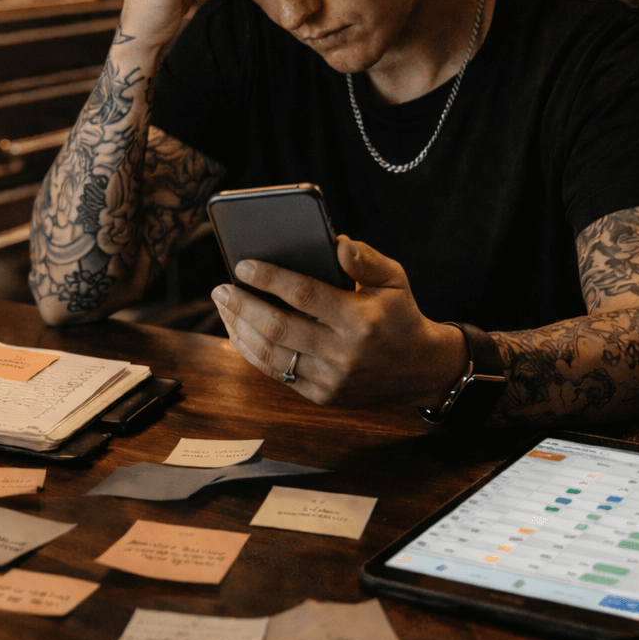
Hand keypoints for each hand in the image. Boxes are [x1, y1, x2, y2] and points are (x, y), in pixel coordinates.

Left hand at [211, 236, 467, 408]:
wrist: (419, 369)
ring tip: (223, 307)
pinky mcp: (322, 396)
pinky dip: (251, 352)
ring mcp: (331, 379)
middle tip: (220, 289)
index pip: (304, 294)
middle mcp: (344, 353)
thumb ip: (365, 259)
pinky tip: (238, 331)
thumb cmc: (398, 314)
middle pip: (278, 327)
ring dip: (240, 329)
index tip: (242, 265)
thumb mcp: (394, 279)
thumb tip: (336, 243)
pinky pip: (276, 373)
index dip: (269, 278)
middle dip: (242, 305)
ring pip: (271, 355)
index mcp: (360, 319)